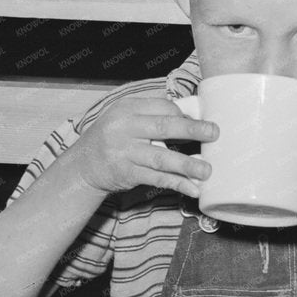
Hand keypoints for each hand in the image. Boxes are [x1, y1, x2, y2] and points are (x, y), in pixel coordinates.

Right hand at [66, 96, 215, 198]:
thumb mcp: (126, 119)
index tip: (201, 124)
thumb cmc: (112, 139)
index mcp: (127, 108)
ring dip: (187, 164)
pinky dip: (177, 183)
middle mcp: (124, 127)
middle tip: (214, 133)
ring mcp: (124, 151)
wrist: (82, 166)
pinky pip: (156, 179)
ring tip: (207, 170)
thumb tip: (192, 121)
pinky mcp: (126, 173)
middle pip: (163, 127)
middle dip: (192, 130)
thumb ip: (152, 117)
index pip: (162, 107)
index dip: (185, 116)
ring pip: (161, 158)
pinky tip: (193, 188)